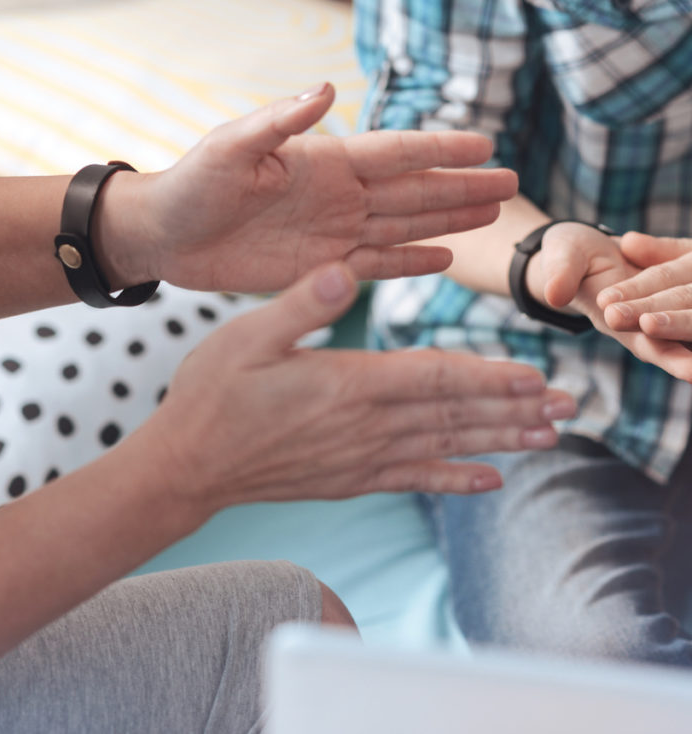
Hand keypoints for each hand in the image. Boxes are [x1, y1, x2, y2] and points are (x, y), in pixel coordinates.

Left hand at [99, 83, 517, 292]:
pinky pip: (375, 264)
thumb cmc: (191, 184)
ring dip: (447, 220)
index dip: (440, 148)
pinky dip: (409, 262)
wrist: (164, 235)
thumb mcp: (230, 147)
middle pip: (413, 189)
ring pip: (404, 225)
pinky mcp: (318, 267)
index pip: (394, 152)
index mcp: (322, 161)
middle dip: (461, 185)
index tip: (486, 143)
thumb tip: (326, 88)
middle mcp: (336, 195)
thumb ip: (278, 122)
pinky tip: (443, 258)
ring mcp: (331, 231)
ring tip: (491, 214)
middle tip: (512, 183)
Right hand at [135, 261, 576, 506]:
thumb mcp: (244, 335)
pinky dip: (455, 479)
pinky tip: (489, 480)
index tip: (533, 373)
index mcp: (345, 383)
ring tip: (547, 437)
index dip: (487, 375)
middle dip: (511, 408)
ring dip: (499, 441)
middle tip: (565, 405)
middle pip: (453, 414)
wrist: (186, 465)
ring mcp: (358, 458)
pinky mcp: (348, 479)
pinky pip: (414, 479)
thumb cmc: (210, 392)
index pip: (433, 378)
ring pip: (444, 447)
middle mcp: (363, 425)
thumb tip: (342, 271)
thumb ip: (299, 304)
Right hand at [529, 224, 691, 379]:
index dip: (668, 353)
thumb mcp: (561, 259)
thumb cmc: (568, 257)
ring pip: (685, 326)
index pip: (646, 341)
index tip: (691, 368)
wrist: (578, 252)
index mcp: (615, 318)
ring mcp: (658, 314)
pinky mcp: (672, 297)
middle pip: (678, 345)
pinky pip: (687, 306)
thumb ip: (559, 276)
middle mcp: (642, 325)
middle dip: (690, 351)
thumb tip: (555, 295)